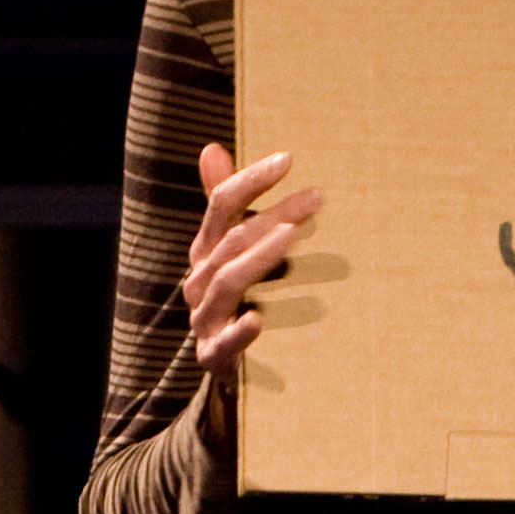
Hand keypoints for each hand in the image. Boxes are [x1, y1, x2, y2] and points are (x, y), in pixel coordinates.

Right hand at [181, 143, 323, 376]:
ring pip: (228, 280)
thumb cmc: (238, 297)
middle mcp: (198, 280)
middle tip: (316, 197)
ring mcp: (204, 317)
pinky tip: (258, 320)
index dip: (251, 179)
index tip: (289, 159)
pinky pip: (223, 342)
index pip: (220, 205)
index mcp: (204, 250)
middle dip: (274, 213)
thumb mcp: (232, 249)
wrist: (228, 365)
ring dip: (260, 255)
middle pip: (232, 239)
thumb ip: (224, 203)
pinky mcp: (213, 355)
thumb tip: (211, 148)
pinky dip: (239, 331)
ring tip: (294, 235)